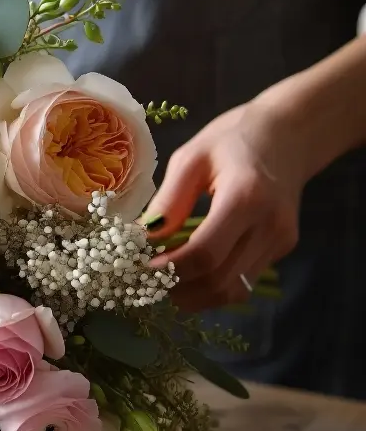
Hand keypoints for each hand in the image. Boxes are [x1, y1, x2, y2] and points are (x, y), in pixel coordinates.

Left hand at [143, 98, 307, 310]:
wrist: (290, 134)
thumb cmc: (234, 138)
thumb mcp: (191, 157)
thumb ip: (169, 200)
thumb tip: (143, 239)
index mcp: (245, 198)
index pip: (204, 254)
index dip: (169, 270)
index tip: (140, 270)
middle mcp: (269, 226)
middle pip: (219, 280)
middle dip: (178, 288)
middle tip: (146, 281)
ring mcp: (280, 241)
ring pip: (233, 290)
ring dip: (195, 295)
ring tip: (164, 283)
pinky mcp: (282, 248)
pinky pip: (243, 281)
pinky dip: (212, 287)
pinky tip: (190, 275)